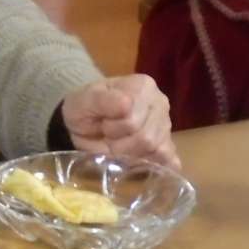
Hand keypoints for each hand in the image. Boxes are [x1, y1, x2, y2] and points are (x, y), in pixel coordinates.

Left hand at [60, 75, 177, 167]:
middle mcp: (160, 103)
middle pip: (146, 138)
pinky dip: (150, 162)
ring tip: (117, 142)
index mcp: (143, 86)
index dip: (112, 128)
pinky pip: (167, 159)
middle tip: (107, 135)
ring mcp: (166, 124)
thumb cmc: (84, 108)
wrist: (80, 122)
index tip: (102, 122)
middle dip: (120, 143)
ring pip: (154, 150)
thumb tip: (126, 105)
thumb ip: (102, 101)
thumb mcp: (84, 101)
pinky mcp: (168, 144)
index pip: (133, 120)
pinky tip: (134, 158)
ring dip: (130, 152)